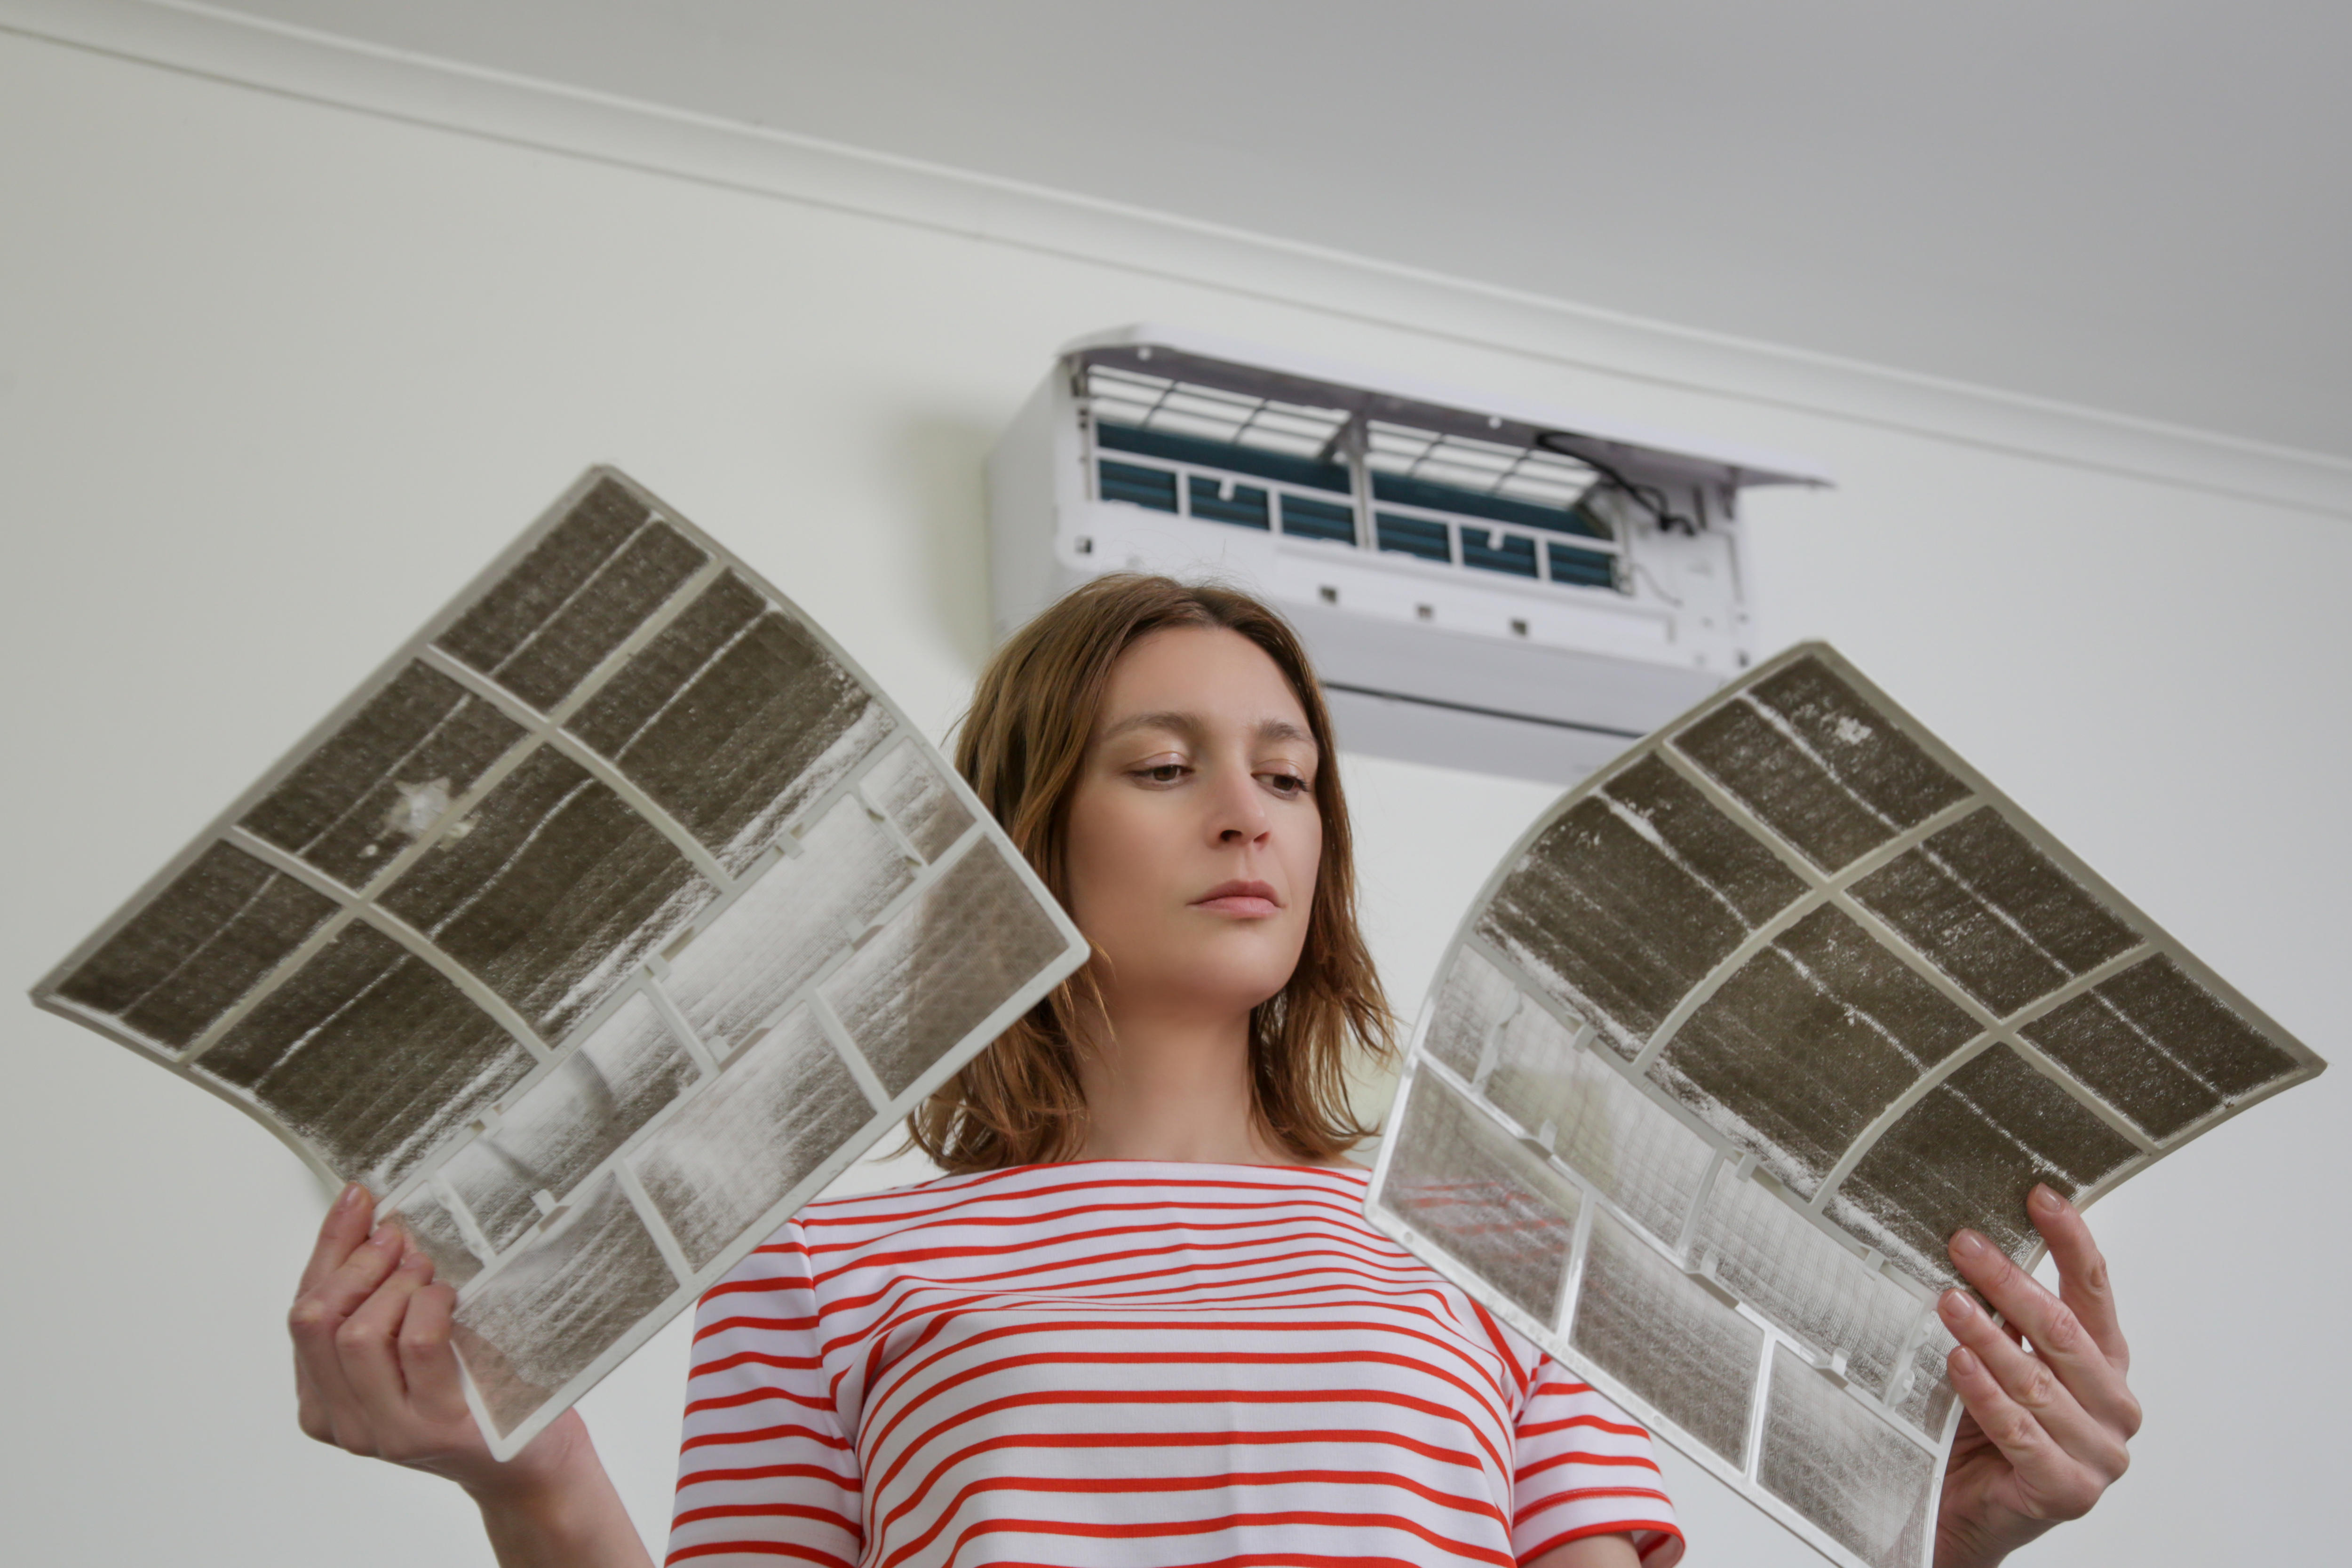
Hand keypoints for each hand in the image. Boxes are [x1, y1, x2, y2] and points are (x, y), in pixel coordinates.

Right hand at [287, 1182, 647, 1566]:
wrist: (529, 1457)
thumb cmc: (473, 1389)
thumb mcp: (412, 1338)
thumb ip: (379, 1293)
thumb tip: (368, 1216)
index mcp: (323, 1398)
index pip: (304, 1310)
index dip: (329, 1247)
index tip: (359, 1200)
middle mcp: (344, 1421)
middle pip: (315, 1320)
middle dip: (356, 1263)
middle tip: (399, 1235)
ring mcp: (385, 1431)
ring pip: (358, 1333)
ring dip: (394, 1284)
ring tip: (428, 1269)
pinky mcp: (433, 1427)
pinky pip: (417, 1344)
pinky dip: (430, 1305)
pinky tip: (448, 1297)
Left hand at [1931, 1184, 2140, 1567]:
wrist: (1966, 1514)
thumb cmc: (1983, 1431)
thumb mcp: (2002, 1362)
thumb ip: (2005, 1317)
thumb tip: (1975, 1243)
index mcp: (2105, 1366)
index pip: (2095, 1290)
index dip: (2070, 1240)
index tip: (2038, 1194)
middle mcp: (2113, 1407)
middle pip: (2063, 1331)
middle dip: (2011, 1283)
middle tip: (1964, 1245)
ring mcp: (2098, 1454)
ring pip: (2037, 1381)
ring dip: (1988, 1336)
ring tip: (1949, 1301)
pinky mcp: (2067, 1490)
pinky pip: (2020, 1431)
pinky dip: (1985, 1394)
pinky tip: (1958, 1363)